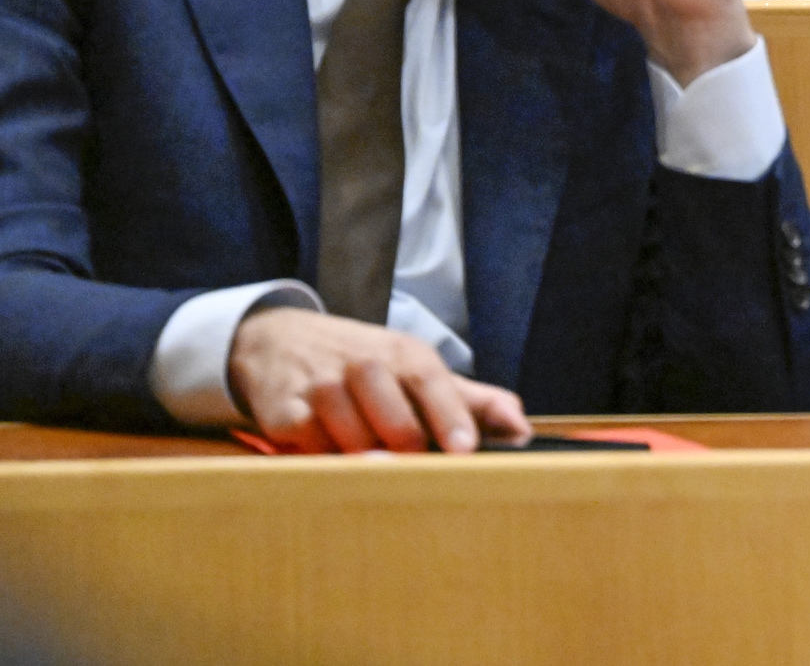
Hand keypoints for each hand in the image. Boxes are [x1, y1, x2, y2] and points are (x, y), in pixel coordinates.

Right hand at [229, 307, 529, 453]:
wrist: (280, 340)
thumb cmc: (365, 367)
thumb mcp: (418, 372)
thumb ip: (472, 402)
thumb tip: (521, 431)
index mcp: (407, 355)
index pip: (433, 384)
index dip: (450, 419)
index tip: (465, 451)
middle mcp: (366, 364)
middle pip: (396, 423)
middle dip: (409, 452)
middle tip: (420, 476)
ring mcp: (323, 386)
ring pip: (353, 440)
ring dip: (367, 461)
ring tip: (375, 468)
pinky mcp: (283, 411)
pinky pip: (311, 450)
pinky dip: (324, 462)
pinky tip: (329, 457)